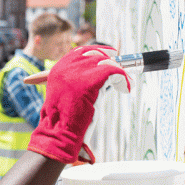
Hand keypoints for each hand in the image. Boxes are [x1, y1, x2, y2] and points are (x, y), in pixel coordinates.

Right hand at [26, 45, 131, 163]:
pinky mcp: (91, 81)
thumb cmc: (65, 120)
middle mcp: (67, 67)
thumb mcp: (68, 95)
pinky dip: (123, 80)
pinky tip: (125, 89)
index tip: (111, 56)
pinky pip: (114, 72)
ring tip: (124, 83)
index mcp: (59, 69)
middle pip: (95, 54)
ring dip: (118, 72)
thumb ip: (79, 82)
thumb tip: (103, 74)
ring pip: (106, 62)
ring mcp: (78, 73)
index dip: (98, 52)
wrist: (60, 132)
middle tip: (121, 71)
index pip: (80, 52)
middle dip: (111, 61)